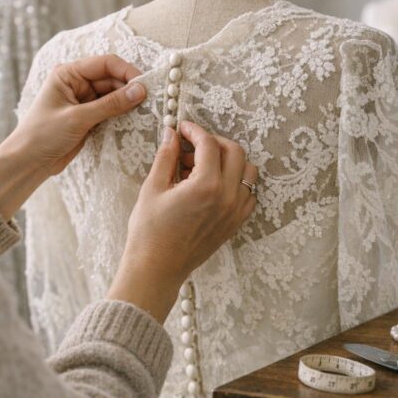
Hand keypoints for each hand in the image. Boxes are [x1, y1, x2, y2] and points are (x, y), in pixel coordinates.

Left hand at [0, 55, 145, 219]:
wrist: (29, 162)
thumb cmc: (43, 135)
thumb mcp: (78, 118)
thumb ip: (110, 104)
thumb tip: (140, 91)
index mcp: (68, 73)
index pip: (105, 64)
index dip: (127, 71)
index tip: (145, 85)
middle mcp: (77, 82)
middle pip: (112, 78)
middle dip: (130, 87)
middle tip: (150, 100)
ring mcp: (84, 100)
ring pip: (114, 94)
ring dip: (128, 101)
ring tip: (145, 109)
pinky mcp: (89, 116)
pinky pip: (111, 109)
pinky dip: (122, 112)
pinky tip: (134, 118)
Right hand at [107, 121, 257, 322]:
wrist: (156, 268)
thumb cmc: (149, 232)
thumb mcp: (153, 188)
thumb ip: (166, 156)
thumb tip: (171, 134)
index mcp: (207, 186)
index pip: (209, 144)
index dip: (194, 131)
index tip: (182, 128)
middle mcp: (228, 197)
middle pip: (235, 151)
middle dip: (214, 142)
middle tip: (191, 146)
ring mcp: (235, 211)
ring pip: (247, 171)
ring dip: (228, 160)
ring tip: (201, 167)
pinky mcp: (235, 223)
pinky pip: (248, 193)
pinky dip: (236, 182)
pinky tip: (212, 185)